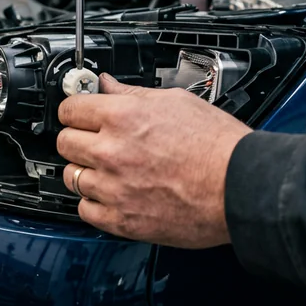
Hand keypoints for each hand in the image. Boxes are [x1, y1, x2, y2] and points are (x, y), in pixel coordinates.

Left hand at [57, 73, 251, 247]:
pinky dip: (94, 203)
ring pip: (71, 177)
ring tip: (107, 169)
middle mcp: (112, 151)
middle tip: (94, 140)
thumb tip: (107, 85)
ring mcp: (114, 188)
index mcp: (123, 117)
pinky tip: (111, 194)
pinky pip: (84, 210)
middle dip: (78, 138)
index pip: (70, 109)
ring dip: (85, 171)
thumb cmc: (218, 146)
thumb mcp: (176, 102)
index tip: (80, 113)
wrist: (241, 187)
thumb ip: (133, 94)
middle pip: (64, 142)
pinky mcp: (122, 220)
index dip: (75, 110)